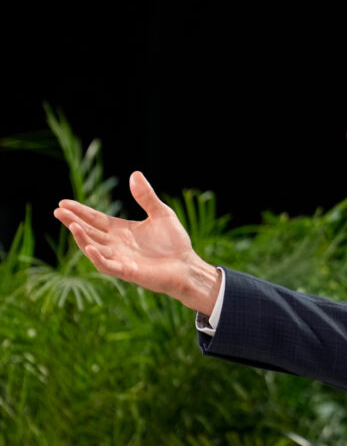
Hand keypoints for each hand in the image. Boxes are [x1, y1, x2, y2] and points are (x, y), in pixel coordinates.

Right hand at [53, 171, 220, 315]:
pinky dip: (97, 257)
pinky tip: (90, 246)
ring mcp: (120, 258)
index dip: (80, 211)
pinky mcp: (127, 271)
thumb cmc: (175, 243)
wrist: (188, 265)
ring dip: (82, 238)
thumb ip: (147, 196)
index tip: (63, 203)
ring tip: (72, 225)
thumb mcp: (161, 213)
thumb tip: (135, 173)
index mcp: (122, 230)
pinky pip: (107, 265)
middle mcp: (116, 244)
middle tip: (58, 211)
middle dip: (74, 222)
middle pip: (90, 231)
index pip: (95, 219)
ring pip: (94, 248)